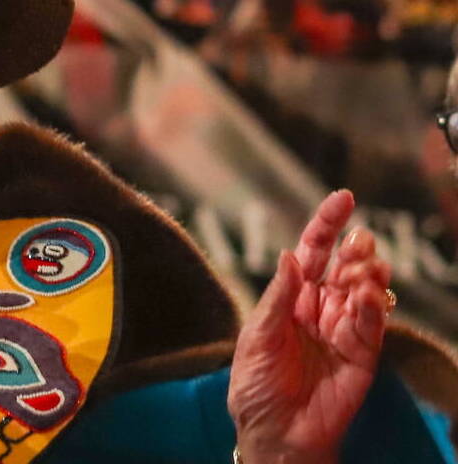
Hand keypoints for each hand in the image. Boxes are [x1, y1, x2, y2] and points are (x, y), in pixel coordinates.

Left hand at [228, 190, 391, 463]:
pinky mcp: (361, 355)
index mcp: (290, 297)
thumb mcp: (257, 336)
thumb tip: (288, 255)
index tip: (344, 197)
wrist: (275, 433)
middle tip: (360, 242)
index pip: (311, 252)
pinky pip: (372, 324)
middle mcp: (320, 308)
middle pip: (343, 265)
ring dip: (368, 275)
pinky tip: (371, 297)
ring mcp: (343, 330)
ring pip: (364, 290)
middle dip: (354, 249)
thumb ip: (277, 297)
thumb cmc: (256, 386)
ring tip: (365, 271)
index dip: (327, 224)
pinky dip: (375, 307)